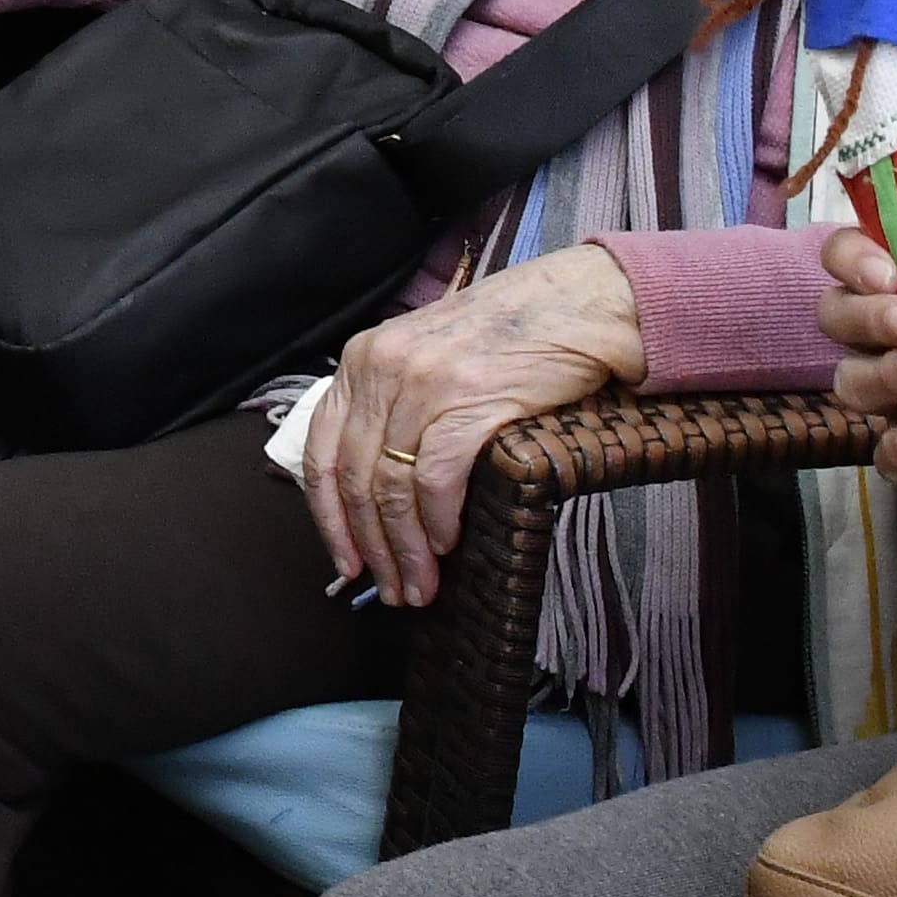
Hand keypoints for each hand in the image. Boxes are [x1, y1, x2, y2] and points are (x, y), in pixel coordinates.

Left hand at [303, 247, 652, 606]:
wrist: (575, 306)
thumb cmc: (507, 339)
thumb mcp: (426, 359)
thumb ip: (393, 408)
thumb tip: (375, 491)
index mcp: (361, 361)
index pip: (321, 452)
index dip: (328, 519)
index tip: (344, 564)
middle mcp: (381, 369)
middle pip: (355, 478)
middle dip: (370, 546)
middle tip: (390, 591)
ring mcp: (422, 384)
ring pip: (391, 486)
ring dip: (405, 548)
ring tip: (420, 586)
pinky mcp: (469, 401)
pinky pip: (436, 478)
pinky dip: (436, 522)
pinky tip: (446, 547)